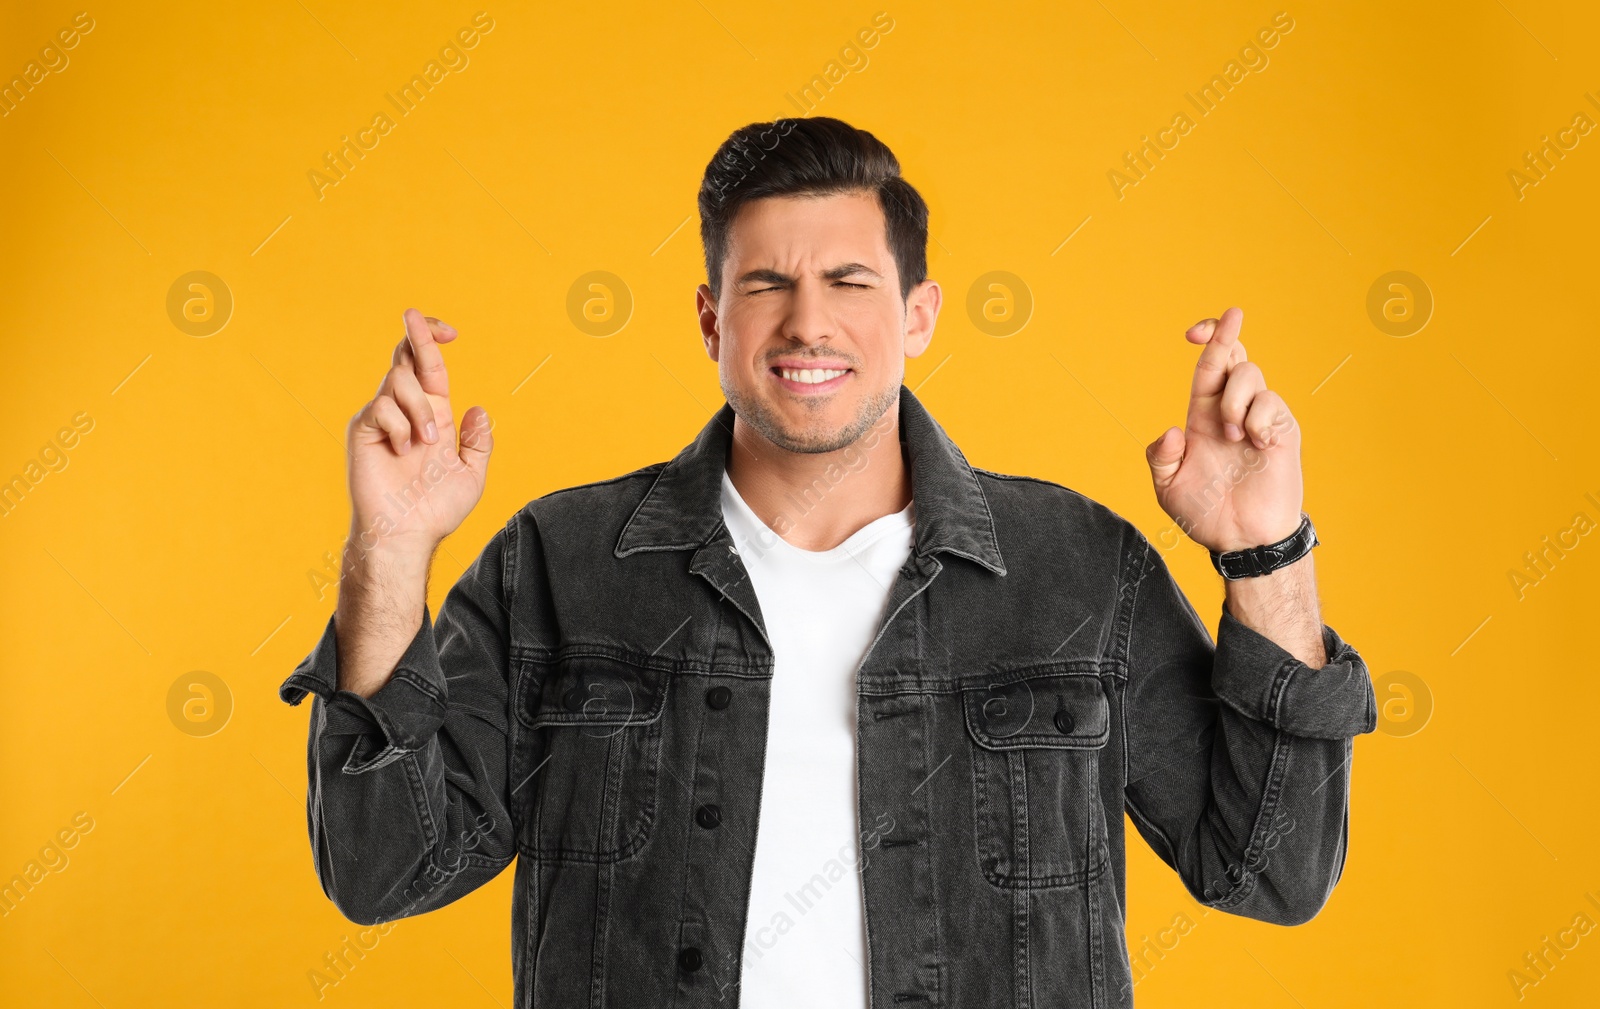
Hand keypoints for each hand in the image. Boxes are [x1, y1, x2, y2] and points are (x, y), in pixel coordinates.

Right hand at [346, 308, 492, 560]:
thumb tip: (478, 408)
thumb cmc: (436, 510)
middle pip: (407, 358)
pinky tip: (402, 451)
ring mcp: (382, 418)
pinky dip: (400, 426)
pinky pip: (382, 407)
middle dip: (418, 335)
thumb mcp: (472, 473)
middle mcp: (405, 411)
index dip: (434, 341)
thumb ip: (479, 441)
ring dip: (420, 409)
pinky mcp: (363, 430)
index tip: (449, 330)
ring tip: (426, 445)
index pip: (430, 367)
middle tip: (422, 319)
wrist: (407, 533)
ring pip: (400, 381)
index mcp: (432, 415)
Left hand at [1145, 307, 1301, 552]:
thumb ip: (1161, 457)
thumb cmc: (1205, 512)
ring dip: (1233, 400)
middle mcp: (1232, 410)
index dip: (1207, 341)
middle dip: (1226, 334)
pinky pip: (1270, 403)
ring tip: (1231, 436)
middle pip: (1233, 357)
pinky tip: (1255, 443)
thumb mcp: (1168, 486)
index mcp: (1204, 415)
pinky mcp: (1282, 431)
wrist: (1241, 538)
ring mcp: (1259, 418)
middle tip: (1228, 319)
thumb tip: (1172, 431)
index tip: (1193, 331)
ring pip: (1250, 375)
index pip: (1208, 367)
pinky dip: (1257, 418)